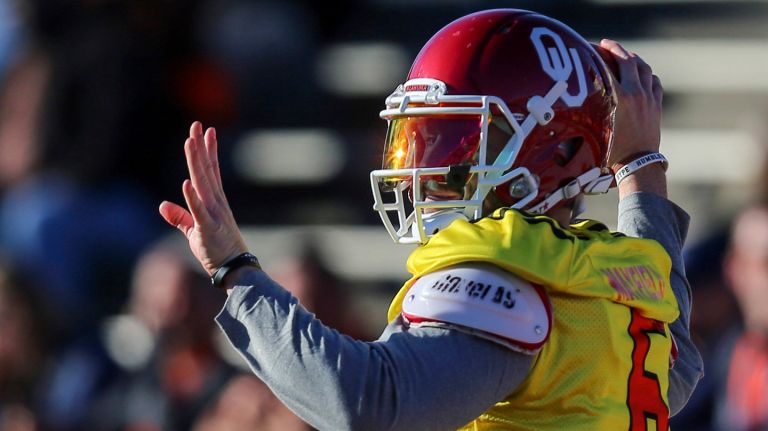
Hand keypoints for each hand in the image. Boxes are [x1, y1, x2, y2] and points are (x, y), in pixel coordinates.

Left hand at [159, 122, 247, 274]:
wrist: (234, 268)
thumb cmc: (216, 250)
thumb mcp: (193, 231)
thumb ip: (179, 216)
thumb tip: (162, 205)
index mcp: (214, 202)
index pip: (211, 171)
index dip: (208, 150)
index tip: (207, 131)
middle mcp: (216, 203)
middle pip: (206, 170)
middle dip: (201, 147)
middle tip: (197, 125)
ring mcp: (214, 214)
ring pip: (203, 183)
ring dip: (196, 162)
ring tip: (191, 142)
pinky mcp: (208, 228)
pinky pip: (199, 211)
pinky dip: (192, 197)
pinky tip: (186, 182)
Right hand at [597, 39, 662, 168]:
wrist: (637, 163)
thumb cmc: (612, 150)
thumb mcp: (597, 126)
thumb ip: (592, 106)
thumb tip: (576, 96)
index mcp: (619, 96)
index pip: (610, 65)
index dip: (603, 52)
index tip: (595, 46)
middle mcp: (636, 93)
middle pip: (629, 61)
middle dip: (617, 50)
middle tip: (607, 45)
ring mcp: (649, 98)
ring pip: (644, 69)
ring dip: (634, 59)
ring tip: (624, 56)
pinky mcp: (656, 106)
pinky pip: (654, 82)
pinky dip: (647, 75)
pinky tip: (641, 75)